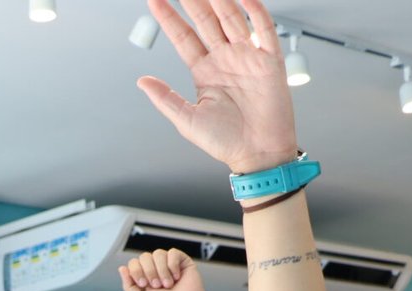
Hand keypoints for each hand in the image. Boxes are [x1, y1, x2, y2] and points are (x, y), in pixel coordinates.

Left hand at [118, 249, 212, 290]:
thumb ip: (128, 285)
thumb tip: (121, 268)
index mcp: (145, 275)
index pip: (134, 262)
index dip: (136, 271)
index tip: (144, 284)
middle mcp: (156, 267)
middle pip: (144, 256)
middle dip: (149, 272)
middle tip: (157, 286)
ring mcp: (168, 262)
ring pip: (158, 253)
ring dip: (162, 271)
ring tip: (168, 284)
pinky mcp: (181, 259)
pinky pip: (172, 252)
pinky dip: (173, 266)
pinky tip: (177, 277)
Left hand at [136, 0, 297, 174]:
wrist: (259, 154)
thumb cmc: (226, 142)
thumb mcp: (187, 120)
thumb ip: (165, 98)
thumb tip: (142, 81)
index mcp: (204, 71)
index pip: (183, 37)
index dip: (169, 18)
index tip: (154, 1)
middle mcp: (225, 59)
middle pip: (206, 21)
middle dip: (193, 1)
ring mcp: (247, 57)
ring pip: (231, 19)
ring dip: (219, 1)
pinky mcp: (270, 60)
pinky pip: (263, 29)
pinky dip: (254, 11)